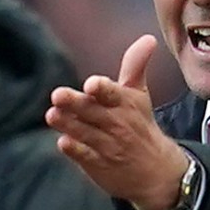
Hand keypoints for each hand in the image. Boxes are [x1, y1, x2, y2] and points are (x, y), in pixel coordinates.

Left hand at [46, 35, 188, 209]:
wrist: (156, 171)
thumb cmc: (140, 125)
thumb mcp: (139, 95)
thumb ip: (135, 65)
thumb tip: (148, 38)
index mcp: (125, 104)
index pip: (113, 93)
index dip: (102, 89)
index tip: (92, 84)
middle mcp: (116, 124)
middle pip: (93, 112)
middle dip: (75, 104)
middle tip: (57, 95)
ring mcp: (106, 145)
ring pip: (85, 133)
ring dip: (68, 124)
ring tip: (52, 115)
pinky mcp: (97, 165)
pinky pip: (85, 157)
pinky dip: (75, 150)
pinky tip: (63, 142)